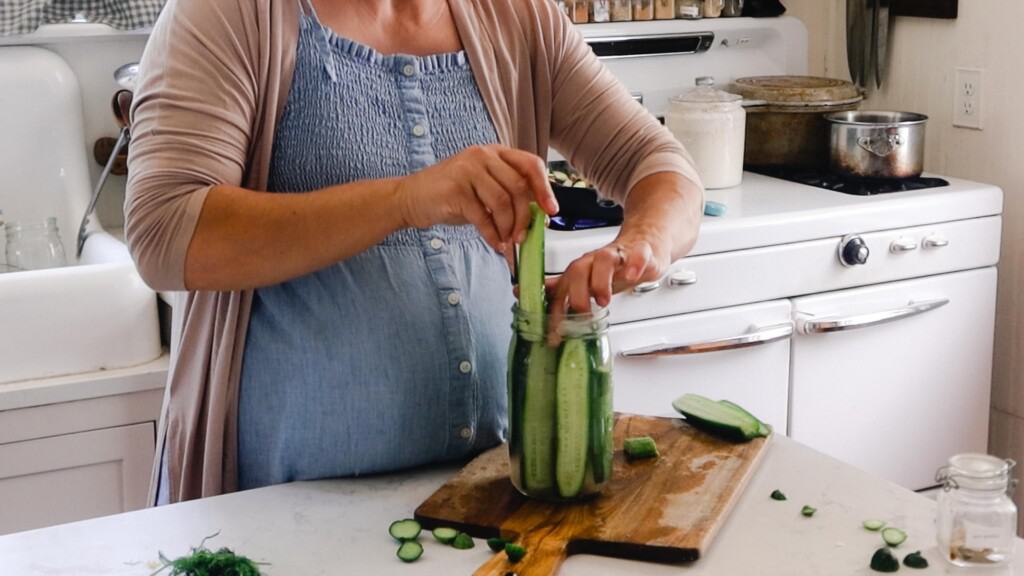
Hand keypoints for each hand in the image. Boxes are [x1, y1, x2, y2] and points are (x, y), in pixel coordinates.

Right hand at [395, 145, 558, 252]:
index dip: (544, 188)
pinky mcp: (455, 189)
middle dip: (525, 217)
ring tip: (506, 242)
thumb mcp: (484, 188)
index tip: (551, 211)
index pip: (530, 164)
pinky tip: (494, 243)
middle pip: (518, 187)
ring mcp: (467, 170)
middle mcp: (482, 155)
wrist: (411, 198)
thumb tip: (538, 214)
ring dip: (508, 228)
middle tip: (522, 237)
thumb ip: (508, 194)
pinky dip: (492, 234)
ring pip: (502, 202)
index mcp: (495, 153)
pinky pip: (483, 216)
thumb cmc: (451, 195)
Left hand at [547, 225, 671, 343]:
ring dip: (601, 281)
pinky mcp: (640, 252)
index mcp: (580, 270)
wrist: (643, 245)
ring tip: (604, 301)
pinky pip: (637, 254)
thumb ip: (560, 291)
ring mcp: (617, 256)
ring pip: (604, 260)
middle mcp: (594, 261)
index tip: (555, 333)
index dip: (555, 311)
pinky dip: (634, 265)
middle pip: (578, 270)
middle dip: (577, 294)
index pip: (561, 290)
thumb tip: (529, 297)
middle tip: (582, 313)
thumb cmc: (613, 267)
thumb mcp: (585, 281)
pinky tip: (632, 276)